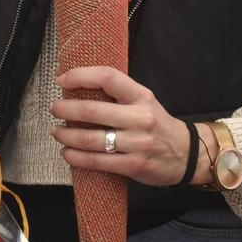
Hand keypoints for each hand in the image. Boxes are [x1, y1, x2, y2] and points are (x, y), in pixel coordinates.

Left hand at [49, 66, 203, 187]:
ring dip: (66, 135)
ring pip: (91, 139)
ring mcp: (137, 143)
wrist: (187, 154)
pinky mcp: (133, 165)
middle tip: (54, 109)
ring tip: (56, 132)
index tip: (63, 80)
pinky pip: (97, 161)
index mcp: (141, 96)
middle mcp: (140, 117)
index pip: (108, 77)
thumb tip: (79, 88)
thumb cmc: (158, 125)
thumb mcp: (144, 101)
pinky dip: (76, 157)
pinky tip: (67, 153)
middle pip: (93, 111)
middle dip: (66, 110)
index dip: (81, 76)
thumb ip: (118, 95)